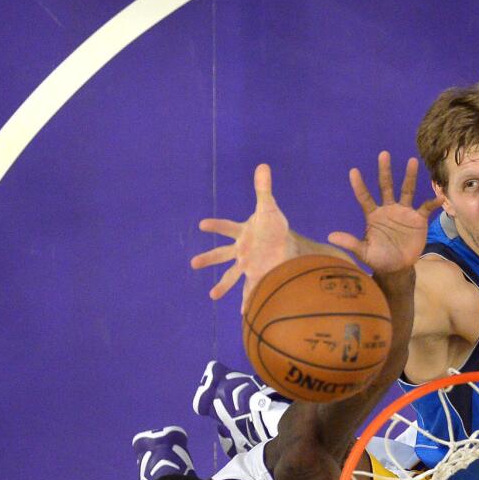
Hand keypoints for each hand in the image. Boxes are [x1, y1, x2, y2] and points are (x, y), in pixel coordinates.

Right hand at [190, 164, 295, 310]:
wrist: (285, 244)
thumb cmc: (274, 226)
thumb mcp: (270, 208)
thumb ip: (264, 189)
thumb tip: (263, 166)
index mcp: (242, 232)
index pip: (227, 227)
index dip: (216, 225)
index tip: (203, 224)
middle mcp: (241, 249)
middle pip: (222, 254)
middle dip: (209, 259)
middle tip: (193, 263)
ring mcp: (247, 263)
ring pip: (232, 275)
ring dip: (222, 285)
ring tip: (212, 296)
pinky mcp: (257, 274)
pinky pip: (249, 288)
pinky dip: (246, 300)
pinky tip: (243, 313)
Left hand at [329, 151, 441, 274]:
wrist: (397, 268)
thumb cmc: (379, 259)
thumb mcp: (364, 252)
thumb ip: (350, 243)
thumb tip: (330, 236)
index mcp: (373, 215)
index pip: (364, 197)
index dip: (359, 185)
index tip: (353, 171)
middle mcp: (388, 209)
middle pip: (386, 186)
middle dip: (384, 171)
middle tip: (383, 154)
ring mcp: (404, 212)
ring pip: (406, 190)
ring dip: (409, 176)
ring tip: (411, 161)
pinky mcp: (418, 219)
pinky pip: (425, 208)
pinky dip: (432, 202)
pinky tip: (438, 198)